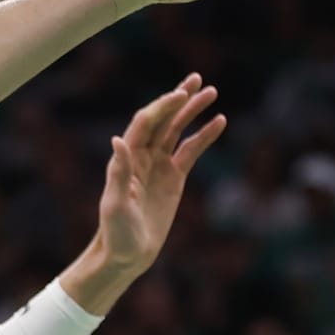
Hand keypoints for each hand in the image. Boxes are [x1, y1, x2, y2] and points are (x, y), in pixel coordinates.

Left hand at [60, 75, 225, 313]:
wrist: (127, 254)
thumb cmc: (116, 232)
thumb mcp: (115, 204)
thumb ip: (119, 172)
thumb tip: (118, 140)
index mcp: (127, 158)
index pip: (145, 123)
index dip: (162, 107)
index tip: (181, 95)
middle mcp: (142, 156)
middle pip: (163, 119)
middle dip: (179, 99)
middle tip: (197, 80)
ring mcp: (159, 165)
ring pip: (178, 130)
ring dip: (193, 111)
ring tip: (212, 93)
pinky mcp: (174, 177)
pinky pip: (191, 151)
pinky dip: (204, 136)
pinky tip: (219, 121)